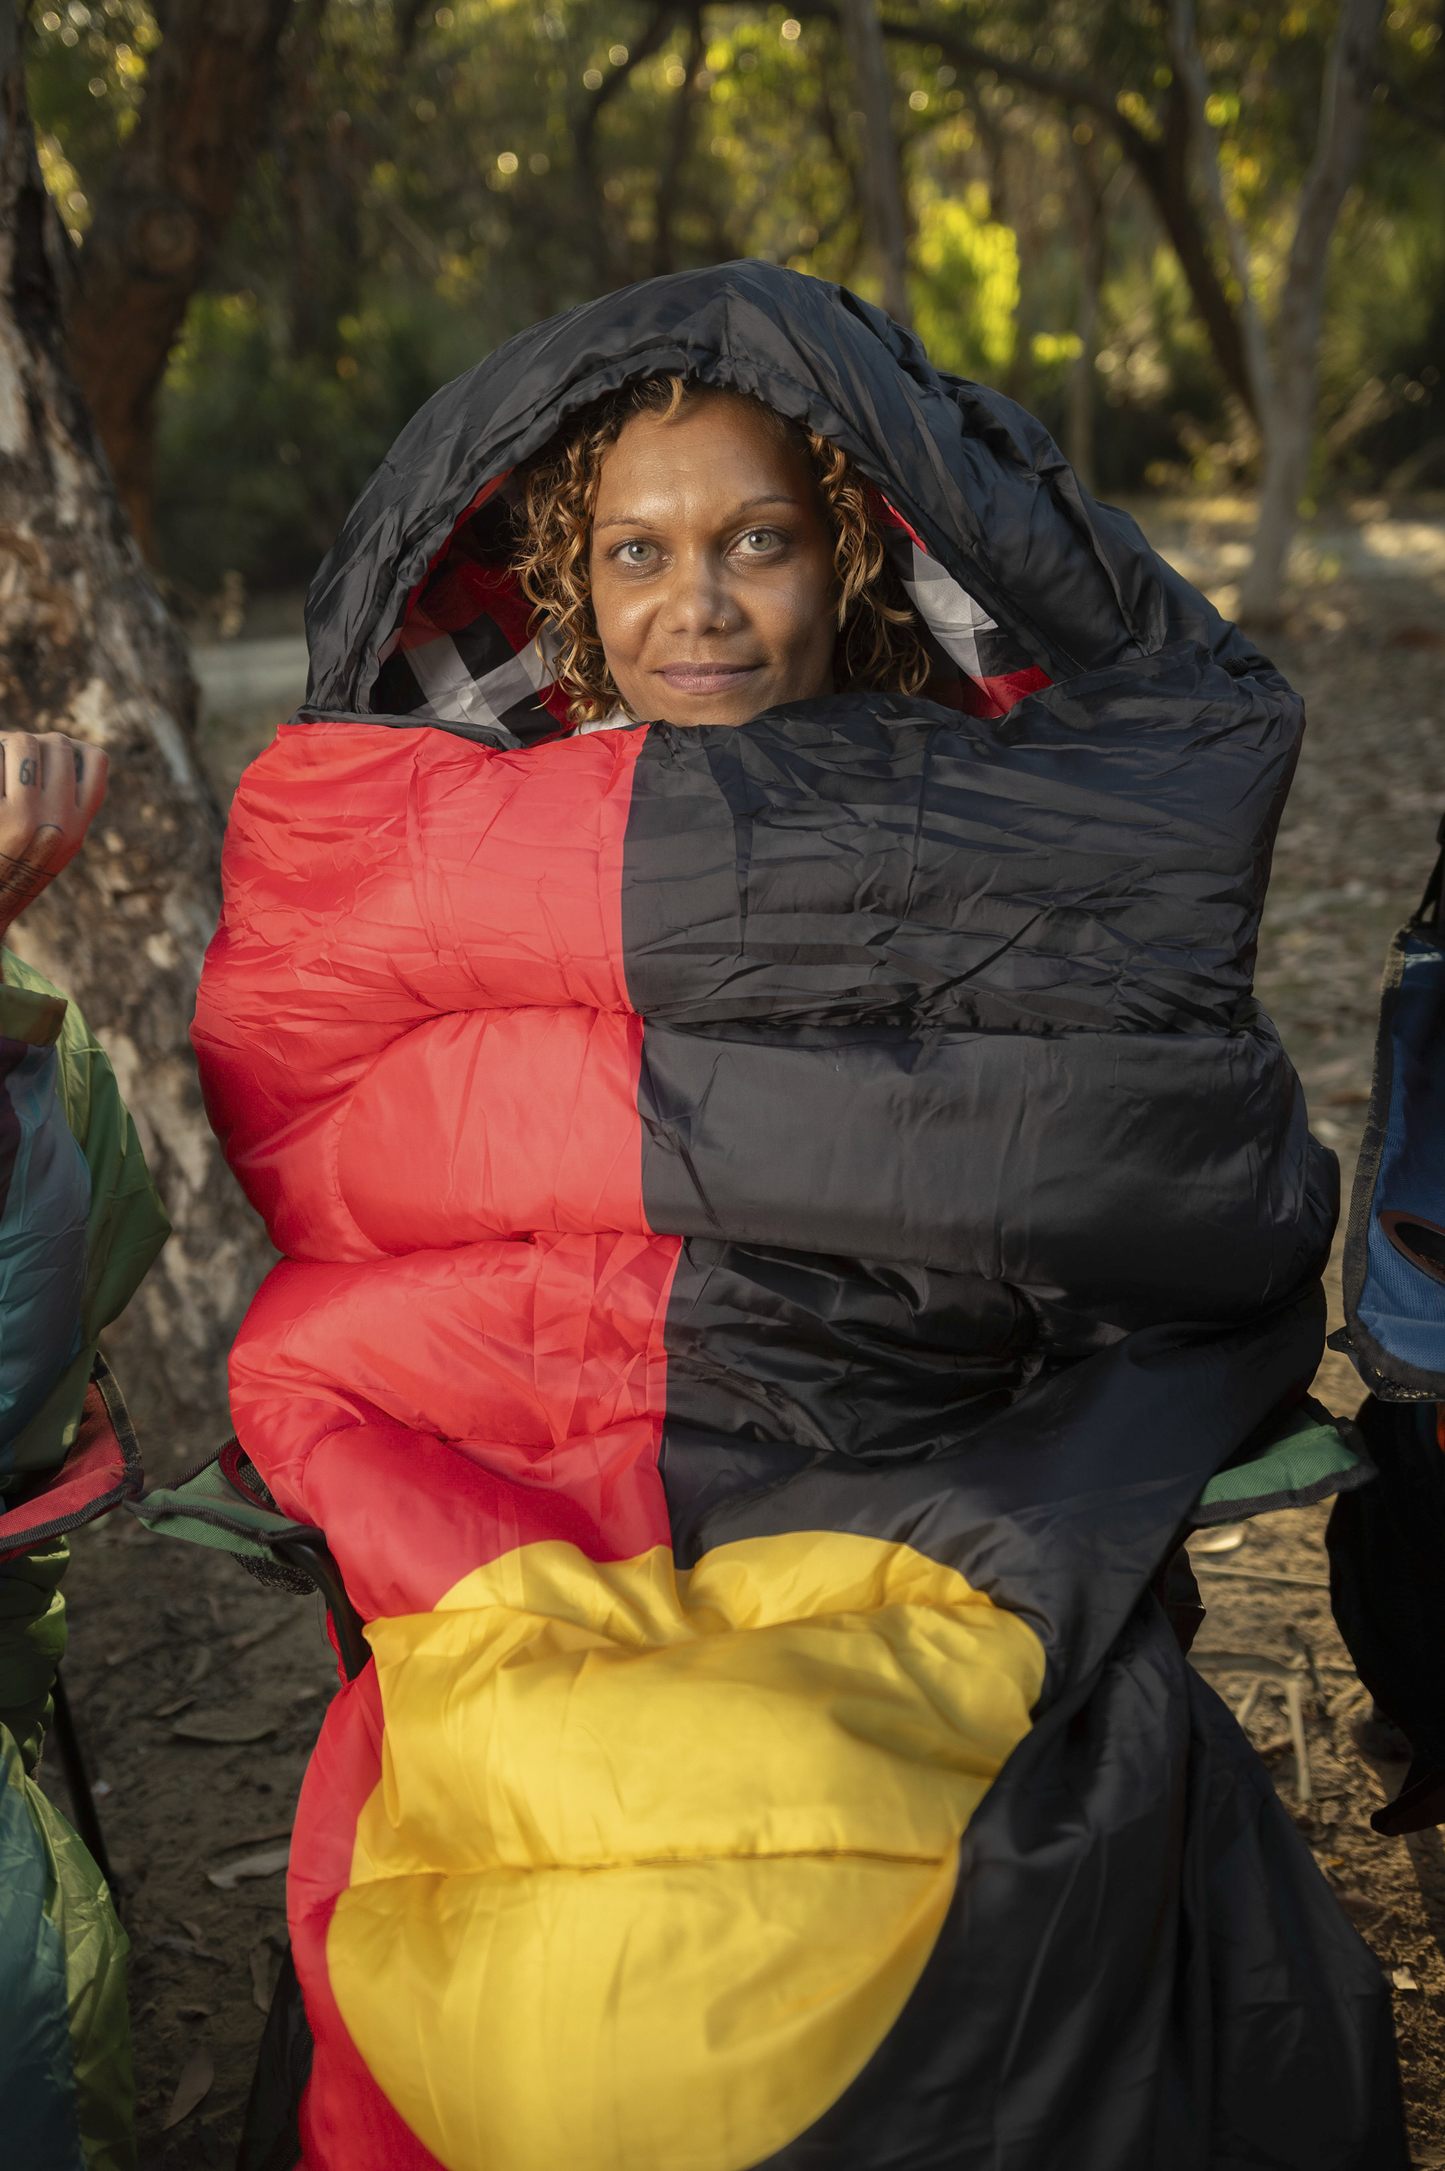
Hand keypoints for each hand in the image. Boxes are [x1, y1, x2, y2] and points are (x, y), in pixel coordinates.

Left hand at [0, 733, 107, 939]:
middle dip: (32, 740)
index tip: (47, 757)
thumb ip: (65, 808)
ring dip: (5, 740)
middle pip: (58, 744)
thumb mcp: (55, 846)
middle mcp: (59, 823)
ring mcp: (24, 818)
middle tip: (9, 751)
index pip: (96, 760)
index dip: (71, 748)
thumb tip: (55, 748)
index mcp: (78, 828)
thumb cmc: (13, 868)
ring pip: (24, 743)